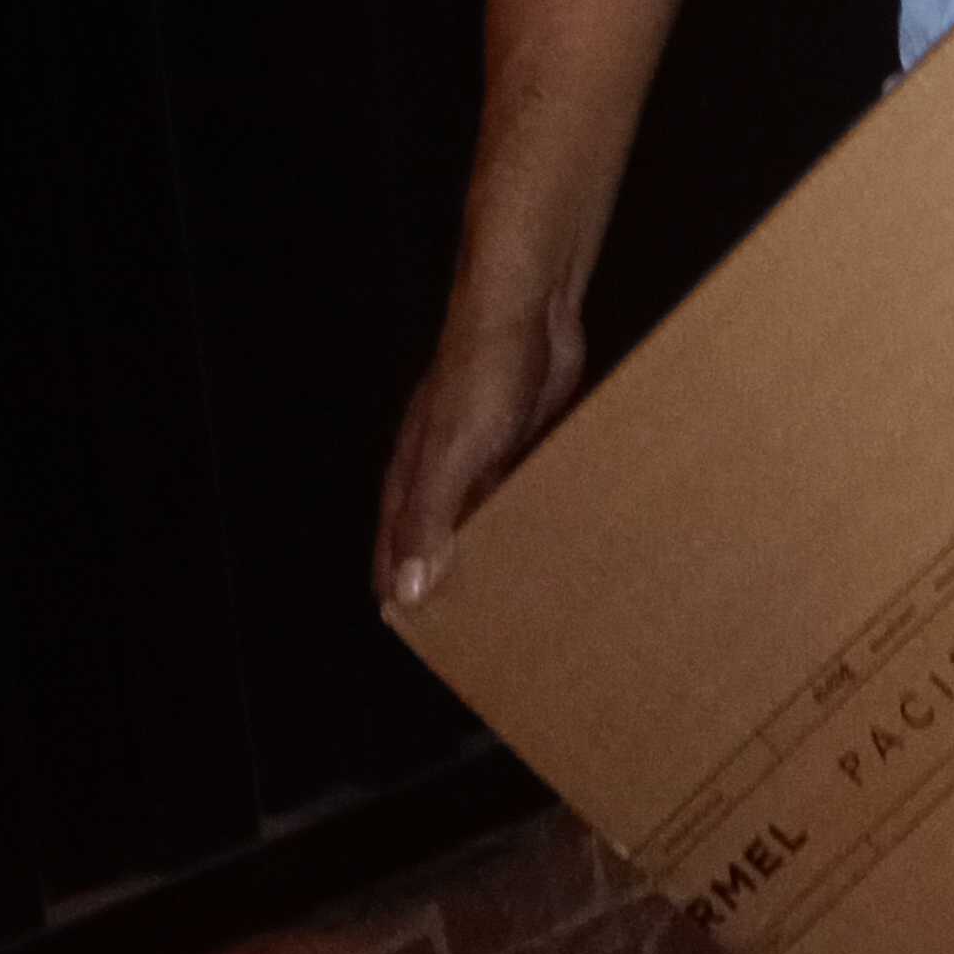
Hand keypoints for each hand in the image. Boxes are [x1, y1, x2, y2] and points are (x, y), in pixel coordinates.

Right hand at [373, 294, 583, 610]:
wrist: (530, 311)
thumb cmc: (481, 374)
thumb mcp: (451, 455)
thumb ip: (429, 521)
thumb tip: (406, 591)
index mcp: (411, 480)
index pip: (395, 553)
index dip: (403, 596)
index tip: (424, 642)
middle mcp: (443, 473)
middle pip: (441, 542)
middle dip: (456, 583)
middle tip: (485, 634)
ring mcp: (483, 455)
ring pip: (486, 519)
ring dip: (500, 551)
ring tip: (528, 599)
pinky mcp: (523, 438)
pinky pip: (525, 490)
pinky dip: (535, 516)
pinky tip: (558, 541)